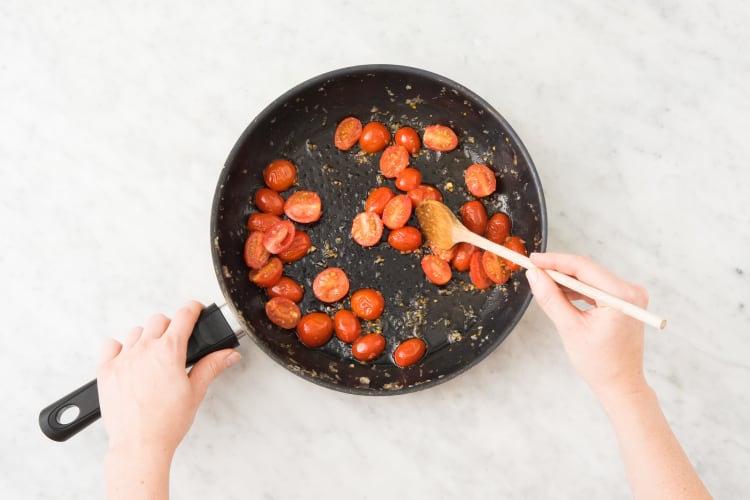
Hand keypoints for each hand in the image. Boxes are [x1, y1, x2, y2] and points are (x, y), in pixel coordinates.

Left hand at [98, 300, 240, 455]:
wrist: (139, 445)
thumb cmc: (166, 423)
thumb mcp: (196, 392)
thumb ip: (212, 366)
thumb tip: (229, 354)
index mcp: (169, 351)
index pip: (184, 314)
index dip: (194, 309)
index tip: (196, 310)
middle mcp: (144, 349)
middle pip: (159, 320)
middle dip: (171, 326)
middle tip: (177, 343)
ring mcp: (123, 359)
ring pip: (136, 331)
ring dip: (147, 337)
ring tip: (154, 356)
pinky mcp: (106, 371)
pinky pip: (111, 345)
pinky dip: (120, 348)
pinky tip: (129, 361)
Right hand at [525, 253, 648, 399]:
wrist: (621, 385)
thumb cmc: (599, 363)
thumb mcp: (570, 328)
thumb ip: (551, 298)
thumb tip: (534, 275)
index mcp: (622, 296)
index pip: (584, 268)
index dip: (555, 261)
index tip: (533, 259)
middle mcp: (631, 291)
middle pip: (588, 271)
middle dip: (558, 271)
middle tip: (533, 270)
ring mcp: (629, 296)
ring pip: (590, 279)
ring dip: (566, 281)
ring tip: (542, 285)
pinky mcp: (624, 302)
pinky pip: (596, 288)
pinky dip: (577, 290)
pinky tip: (559, 294)